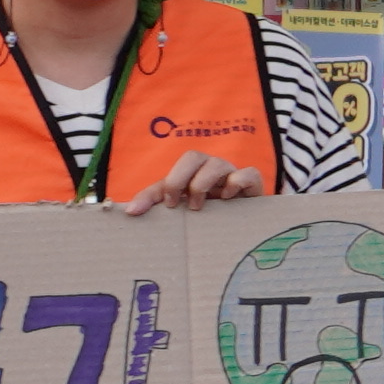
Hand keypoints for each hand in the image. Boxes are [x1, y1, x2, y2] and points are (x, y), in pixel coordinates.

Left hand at [122, 146, 274, 211]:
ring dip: (203, 183)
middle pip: (194, 156)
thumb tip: (129, 212)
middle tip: (179, 203)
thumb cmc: (207, 213)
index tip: (167, 204)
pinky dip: (238, 182)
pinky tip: (229, 198)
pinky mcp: (254, 185)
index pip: (177, 166)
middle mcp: (212, 169)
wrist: (241, 227)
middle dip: (180, 178)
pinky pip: (249, 173)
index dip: (169, 181)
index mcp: (195, 171)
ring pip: (219, 163)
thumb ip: (156, 202)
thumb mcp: (180, 205)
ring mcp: (233, 175)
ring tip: (199, 206)